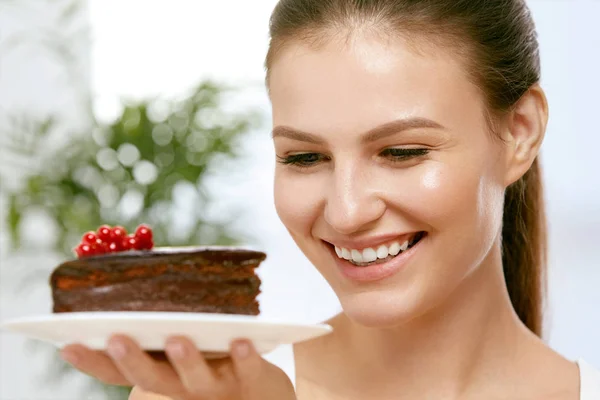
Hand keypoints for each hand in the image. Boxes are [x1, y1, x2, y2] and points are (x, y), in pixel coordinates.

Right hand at [60, 335, 295, 399]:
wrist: (261, 392)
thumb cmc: (212, 358)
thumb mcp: (182, 339)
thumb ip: (161, 315)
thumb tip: (135, 265)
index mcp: (160, 372)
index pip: (118, 373)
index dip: (92, 362)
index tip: (66, 344)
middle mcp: (181, 385)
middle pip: (152, 377)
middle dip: (132, 359)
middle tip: (117, 339)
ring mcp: (215, 385)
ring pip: (195, 379)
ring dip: (184, 360)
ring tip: (176, 339)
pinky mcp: (249, 379)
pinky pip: (246, 370)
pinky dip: (243, 357)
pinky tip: (241, 341)